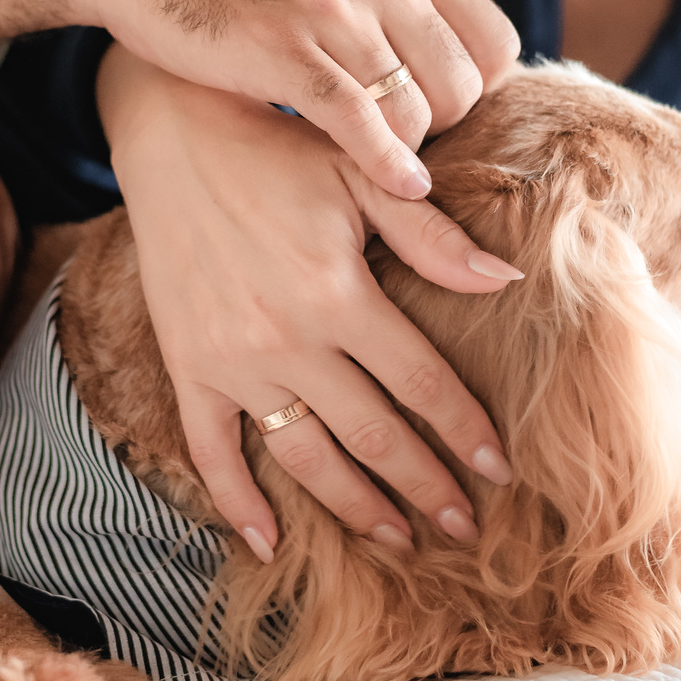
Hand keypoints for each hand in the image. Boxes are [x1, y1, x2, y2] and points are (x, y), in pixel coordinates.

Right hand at [85, 0, 519, 198]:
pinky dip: (386, 163)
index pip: (497, 42)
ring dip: (406, 151)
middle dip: (442, 132)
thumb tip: (468, 72)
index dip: (481, 93)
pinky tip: (396, 185)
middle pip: (464, 87)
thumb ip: (403, 6)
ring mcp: (333, 10)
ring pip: (417, 111)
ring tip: (376, 160)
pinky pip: (361, 121)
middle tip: (403, 149)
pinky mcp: (284, 48)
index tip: (440, 119)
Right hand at [98, 47, 517, 559]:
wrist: (174, 136)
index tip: (501, 469)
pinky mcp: (186, 366)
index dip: (465, 429)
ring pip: (305, 457)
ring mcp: (231, 360)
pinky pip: (212, 452)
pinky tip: (270, 544)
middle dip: (425, 487)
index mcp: (338, 293)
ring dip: (355, 507)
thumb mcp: (362, 177)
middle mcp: (285, 339)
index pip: (421, 381)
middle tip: (465, 530)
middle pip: (373, 434)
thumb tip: (506, 281)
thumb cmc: (280, 151)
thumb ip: (433, 236)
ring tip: (398, 540)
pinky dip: (238, 503)